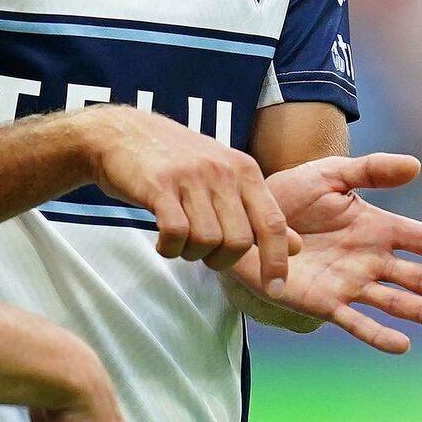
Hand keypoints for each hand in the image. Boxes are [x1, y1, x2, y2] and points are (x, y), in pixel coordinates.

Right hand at [82, 107, 294, 292]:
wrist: (124, 132)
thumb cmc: (179, 160)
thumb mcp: (227, 177)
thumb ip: (259, 211)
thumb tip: (297, 247)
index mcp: (245, 170)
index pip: (273, 222)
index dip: (277, 260)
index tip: (276, 289)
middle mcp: (222, 171)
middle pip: (239, 241)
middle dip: (222, 260)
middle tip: (204, 253)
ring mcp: (191, 177)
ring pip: (207, 240)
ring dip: (192, 253)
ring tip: (180, 241)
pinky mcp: (159, 185)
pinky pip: (175, 233)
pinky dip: (169, 248)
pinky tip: (162, 241)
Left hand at [226, 153, 421, 353]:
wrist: (248, 223)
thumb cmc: (289, 195)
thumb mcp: (329, 174)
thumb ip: (371, 171)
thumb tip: (416, 165)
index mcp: (376, 226)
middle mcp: (370, 259)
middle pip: (418, 276)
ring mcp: (350, 283)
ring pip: (394, 301)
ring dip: (421, 311)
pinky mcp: (324, 303)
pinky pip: (355, 322)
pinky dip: (377, 335)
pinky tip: (402, 345)